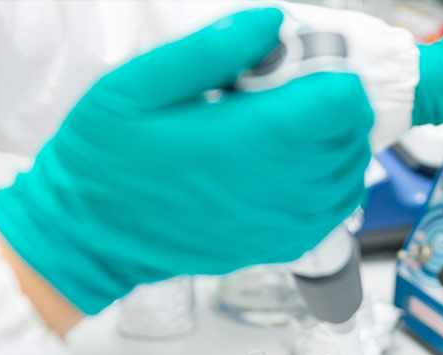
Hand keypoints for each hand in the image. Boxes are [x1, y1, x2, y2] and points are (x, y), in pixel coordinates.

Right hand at [0, 8, 373, 314]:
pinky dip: (331, 179)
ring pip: (351, 171)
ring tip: (286, 126)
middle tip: (283, 93)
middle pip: (351, 133)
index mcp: (243, 142)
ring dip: (334, 140)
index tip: (296, 66)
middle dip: (330, 102)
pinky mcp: (280, 244)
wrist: (91, 237)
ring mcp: (281, 223)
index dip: (329, 73)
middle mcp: (274, 189)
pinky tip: (294, 162)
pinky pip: (336, 208)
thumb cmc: (104, 162)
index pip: (339, 103)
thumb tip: (271, 21)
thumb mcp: (135, 85)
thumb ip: (209, 49)